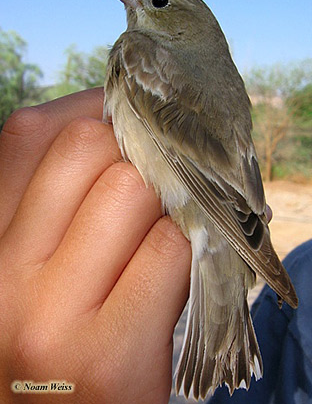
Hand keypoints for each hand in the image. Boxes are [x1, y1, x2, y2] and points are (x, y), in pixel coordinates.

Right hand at [0, 88, 190, 403]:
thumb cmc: (51, 331)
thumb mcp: (29, 258)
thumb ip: (54, 196)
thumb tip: (112, 123)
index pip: (33, 132)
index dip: (91, 116)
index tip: (124, 130)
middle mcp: (4, 273)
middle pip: (90, 148)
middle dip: (133, 156)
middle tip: (148, 188)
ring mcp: (52, 318)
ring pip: (134, 190)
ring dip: (164, 203)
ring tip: (157, 233)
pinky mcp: (108, 359)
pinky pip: (169, 251)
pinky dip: (186, 248)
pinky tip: (173, 273)